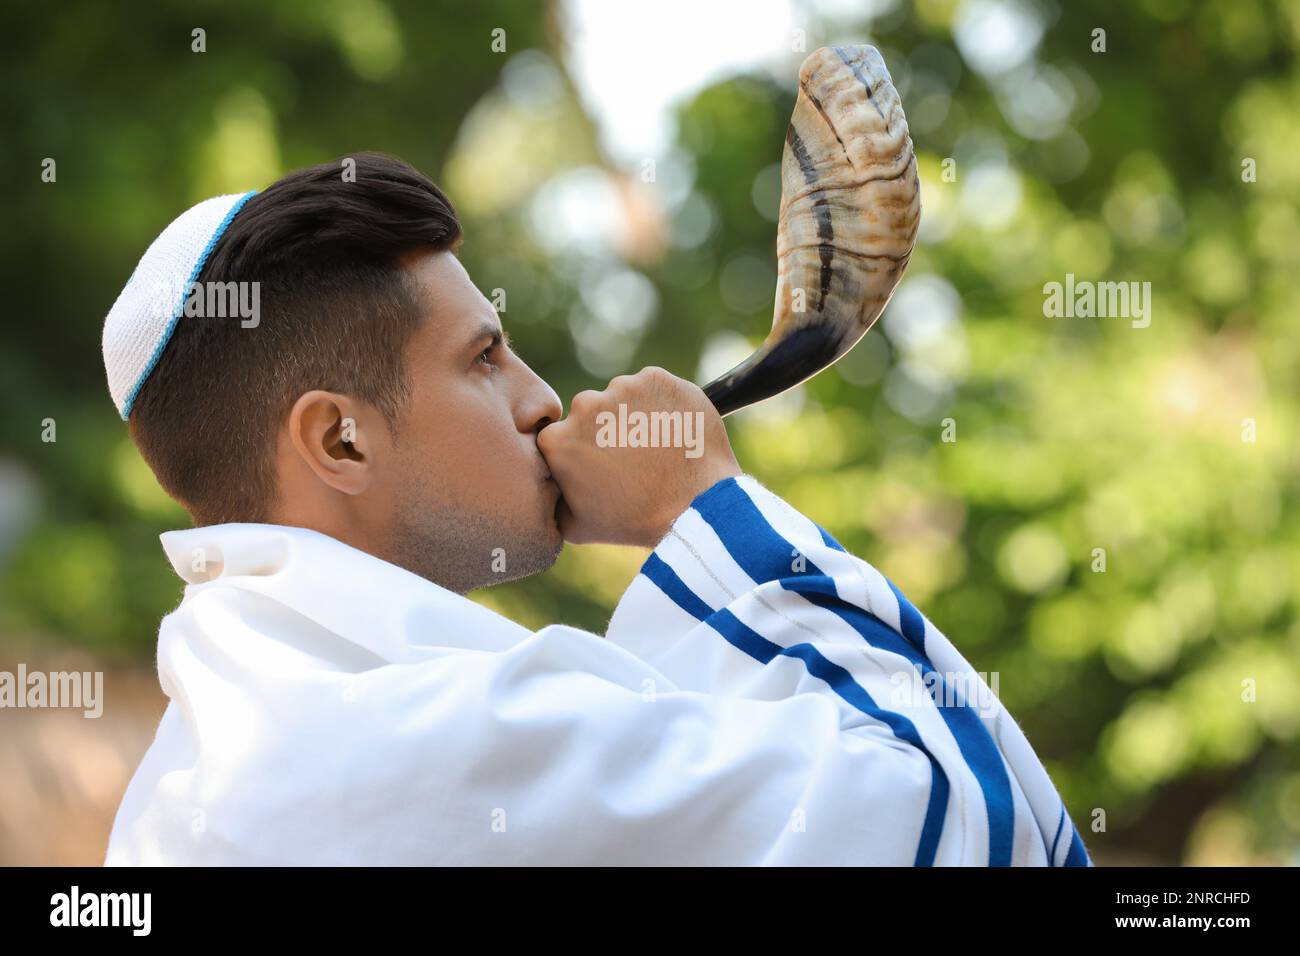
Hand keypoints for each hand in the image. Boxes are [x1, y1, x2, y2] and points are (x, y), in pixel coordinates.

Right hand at [537, 367, 741, 546]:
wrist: (695, 506)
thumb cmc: (635, 520)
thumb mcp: (576, 527)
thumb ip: (553, 502)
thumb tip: (548, 491)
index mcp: (558, 440)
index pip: (562, 436)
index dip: (583, 451)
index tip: (603, 466)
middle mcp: (584, 406)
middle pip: (590, 411)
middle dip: (605, 428)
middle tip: (633, 459)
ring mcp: (622, 388)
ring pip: (622, 396)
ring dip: (634, 414)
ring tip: (656, 448)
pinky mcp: (656, 379)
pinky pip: (653, 387)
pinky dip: (661, 403)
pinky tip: (671, 432)